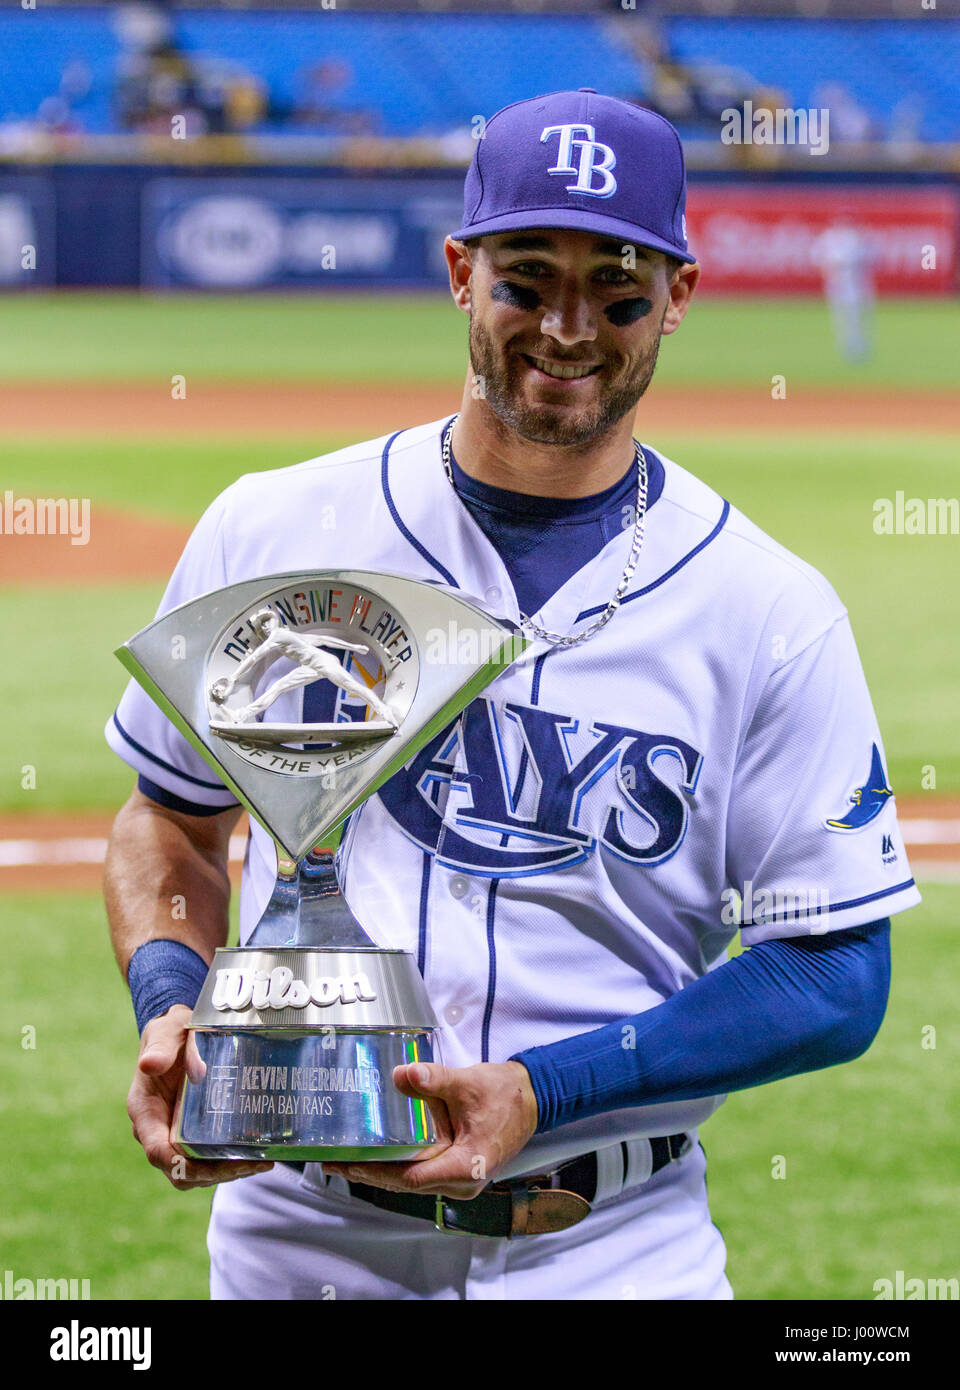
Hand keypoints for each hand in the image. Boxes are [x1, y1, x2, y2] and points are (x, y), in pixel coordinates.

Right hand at [127, 1005, 272, 1190]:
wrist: (181, 1032)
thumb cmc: (171, 1032)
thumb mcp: (165, 1031)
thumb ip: (160, 1046)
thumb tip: (149, 1064)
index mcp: (146, 1111)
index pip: (157, 1151)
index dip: (181, 1165)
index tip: (211, 1166)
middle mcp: (158, 1130)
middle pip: (180, 1170)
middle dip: (214, 1174)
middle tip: (251, 1164)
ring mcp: (176, 1135)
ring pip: (196, 1170)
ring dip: (227, 1172)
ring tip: (262, 1161)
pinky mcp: (194, 1133)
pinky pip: (209, 1158)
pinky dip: (231, 1161)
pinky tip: (259, 1153)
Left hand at [323, 1060, 538, 1198]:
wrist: (533, 1099)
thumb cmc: (506, 1096)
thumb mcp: (468, 1083)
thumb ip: (435, 1080)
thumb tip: (404, 1075)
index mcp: (464, 1167)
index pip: (409, 1177)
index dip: (376, 1171)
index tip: (348, 1162)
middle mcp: (461, 1182)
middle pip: (405, 1184)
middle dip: (369, 1173)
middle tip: (334, 1162)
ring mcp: (459, 1179)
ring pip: (411, 1182)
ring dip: (380, 1172)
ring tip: (346, 1160)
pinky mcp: (457, 1170)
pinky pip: (420, 1173)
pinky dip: (397, 1166)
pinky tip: (377, 1155)